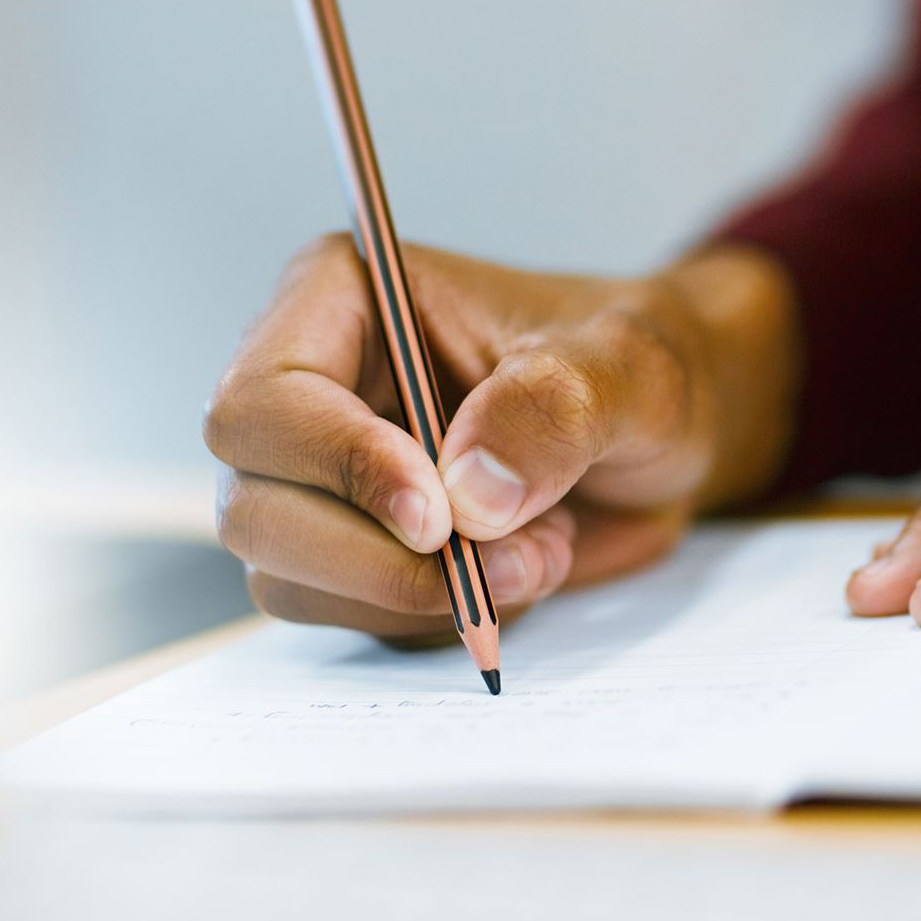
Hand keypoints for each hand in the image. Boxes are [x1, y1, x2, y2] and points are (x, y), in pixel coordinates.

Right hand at [206, 236, 796, 639]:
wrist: (666, 433)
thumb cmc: (638, 366)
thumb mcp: (626, 368)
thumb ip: (553, 409)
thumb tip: (469, 493)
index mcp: (341, 301)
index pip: (264, 402)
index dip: (339, 468)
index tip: (439, 517)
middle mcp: (312, 395)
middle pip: (254, 510)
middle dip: (381, 559)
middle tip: (513, 557)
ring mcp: (327, 484)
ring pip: (295, 580)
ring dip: (423, 594)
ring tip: (540, 551)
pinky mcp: (359, 556)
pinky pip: (359, 619)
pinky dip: (443, 617)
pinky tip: (524, 567)